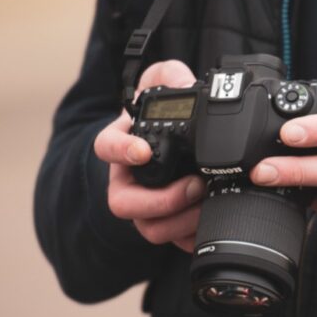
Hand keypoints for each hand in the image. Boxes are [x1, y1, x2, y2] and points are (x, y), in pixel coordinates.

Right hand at [93, 60, 204, 252]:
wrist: (178, 140)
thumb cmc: (163, 112)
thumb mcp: (163, 83)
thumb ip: (170, 76)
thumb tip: (185, 82)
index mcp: (121, 144)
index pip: (106, 148)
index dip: (120, 152)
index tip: (142, 151)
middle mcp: (127, 179)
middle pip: (124, 204)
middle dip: (160, 201)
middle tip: (194, 186)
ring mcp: (145, 205)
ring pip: (148, 228)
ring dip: (179, 222)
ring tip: (207, 204)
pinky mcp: (166, 222)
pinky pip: (172, 241)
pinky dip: (190, 238)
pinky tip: (210, 225)